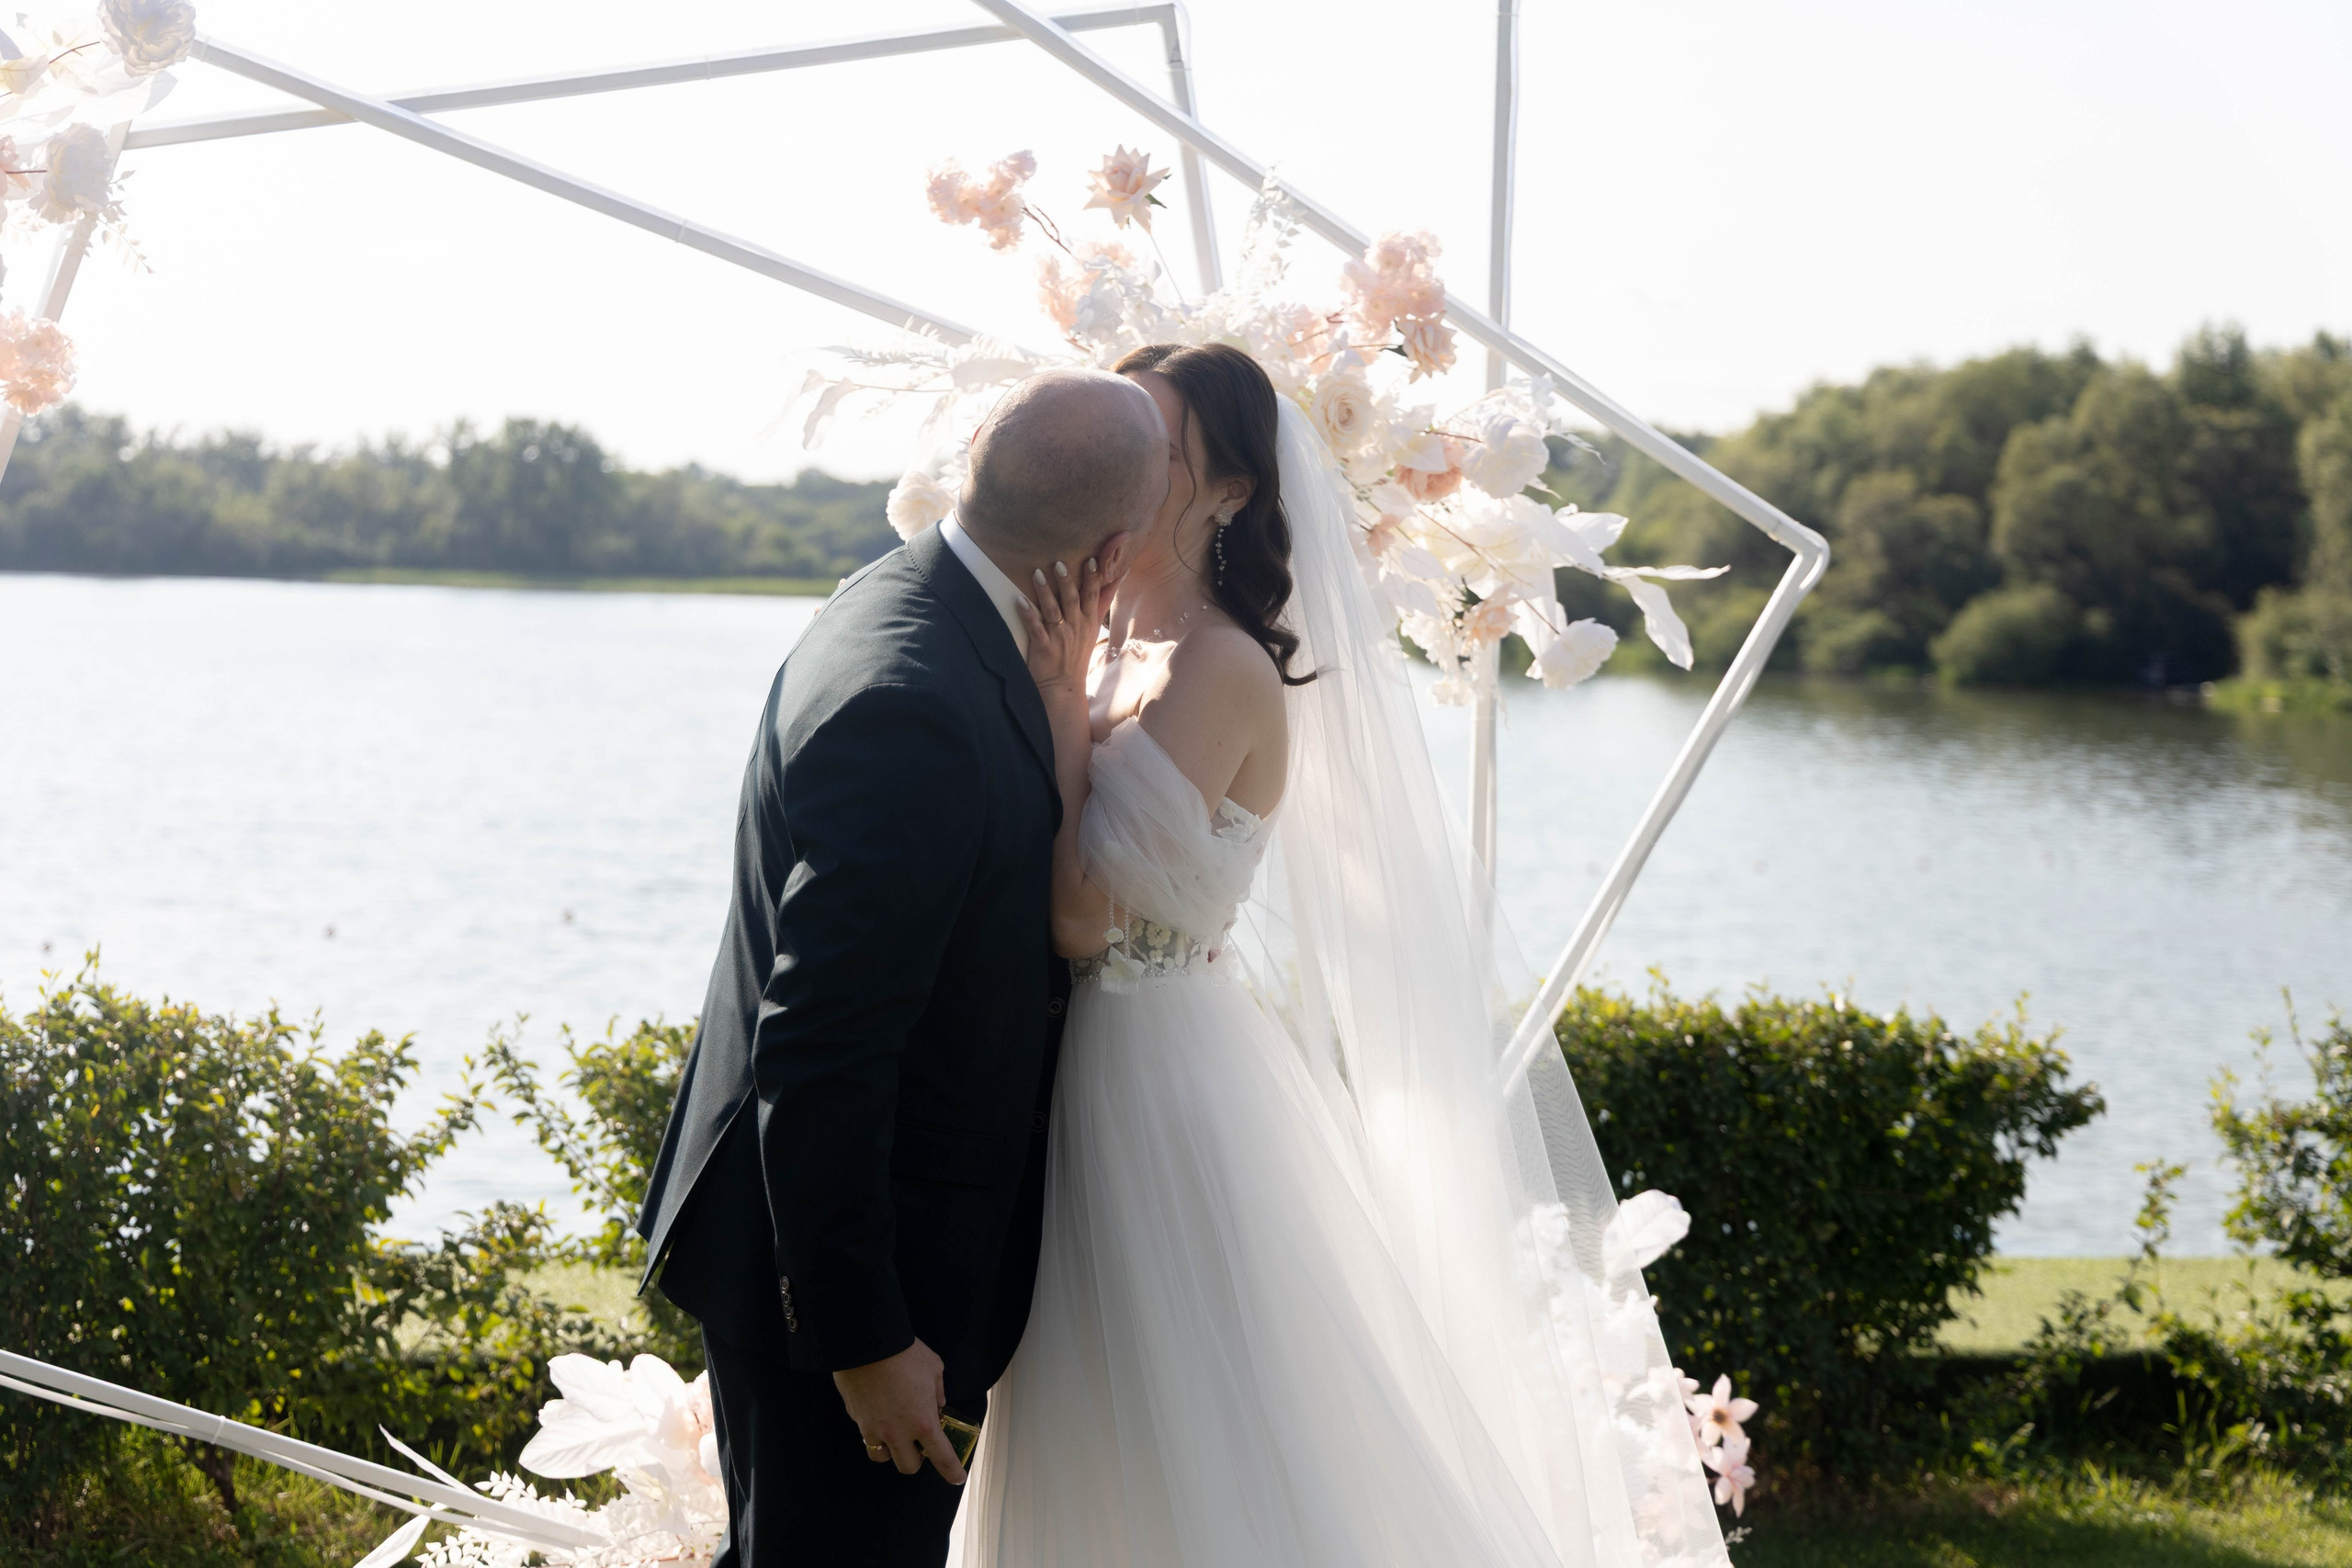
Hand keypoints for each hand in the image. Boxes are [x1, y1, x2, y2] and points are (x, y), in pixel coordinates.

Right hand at [833, 1337, 965, 1483]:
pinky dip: (875, 1430)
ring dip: (891, 1450)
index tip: (957, 1479)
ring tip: (895, 1432)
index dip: (951, 1471)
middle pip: (908, 1466)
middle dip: (916, 1459)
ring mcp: (874, 1429)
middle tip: (919, 1444)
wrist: (866, 1343)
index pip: (941, 1457)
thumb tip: (937, 1405)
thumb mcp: (934, 1368)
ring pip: (881, 1456)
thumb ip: (938, 1392)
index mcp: (923, 1422)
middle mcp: (898, 1433)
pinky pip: (867, 1434)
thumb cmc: (906, 1354)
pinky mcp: (856, 1419)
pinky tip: (878, 1411)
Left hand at [1014, 552, 1105, 706]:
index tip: (1091, 560)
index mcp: (1088, 621)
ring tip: (1037, 573)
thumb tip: (1116, 578)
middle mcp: (1075, 627)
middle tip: (1059, 563)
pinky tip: (1018, 600)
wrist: (1063, 686)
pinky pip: (1035, 627)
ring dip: (1045, 591)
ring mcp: (1059, 637)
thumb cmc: (1076, 654)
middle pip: (1072, 600)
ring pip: (1052, 610)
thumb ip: (1100, 603)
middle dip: (1067, 581)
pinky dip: (1027, 614)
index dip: (1092, 577)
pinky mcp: (1043, 647)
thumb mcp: (1093, 629)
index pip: (1092, 596)